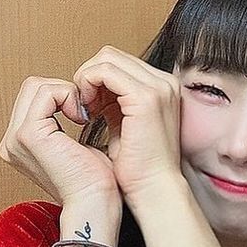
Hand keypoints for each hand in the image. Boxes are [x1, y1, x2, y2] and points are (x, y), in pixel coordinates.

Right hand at [0, 75, 119, 205]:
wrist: (95, 201)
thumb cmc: (93, 180)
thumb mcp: (73, 144)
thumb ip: (62, 122)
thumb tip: (71, 98)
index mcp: (19, 144)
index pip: (34, 96)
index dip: (62, 96)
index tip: (84, 116)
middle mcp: (12, 142)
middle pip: (32, 87)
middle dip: (62, 91)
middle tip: (84, 114)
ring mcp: (16, 138)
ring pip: (37, 85)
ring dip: (66, 93)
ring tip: (83, 116)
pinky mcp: (28, 134)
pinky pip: (46, 92)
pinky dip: (68, 96)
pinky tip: (82, 117)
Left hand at [71, 46, 183, 206]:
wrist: (154, 190)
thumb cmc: (138, 170)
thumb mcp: (124, 128)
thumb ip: (114, 106)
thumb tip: (94, 93)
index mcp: (161, 88)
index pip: (120, 64)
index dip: (97, 80)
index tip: (87, 106)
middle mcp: (164, 82)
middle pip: (112, 56)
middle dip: (89, 76)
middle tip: (82, 105)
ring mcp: (157, 87)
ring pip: (106, 58)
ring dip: (86, 79)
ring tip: (83, 107)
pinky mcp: (145, 97)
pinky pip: (104, 71)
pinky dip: (88, 84)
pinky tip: (86, 108)